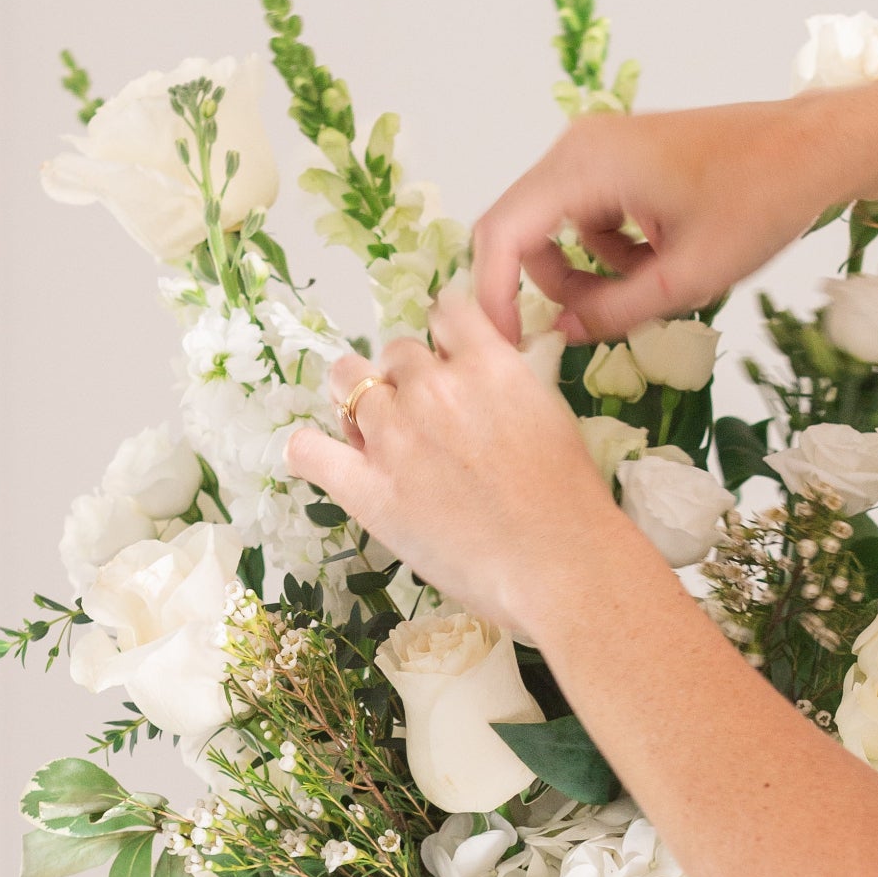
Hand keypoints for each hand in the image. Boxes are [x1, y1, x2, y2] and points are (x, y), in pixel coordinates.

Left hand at [293, 292, 646, 636]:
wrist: (559, 563)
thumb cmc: (570, 504)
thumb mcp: (551, 417)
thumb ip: (508, 387)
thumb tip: (483, 387)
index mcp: (488, 364)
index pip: (445, 313)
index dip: (443, 341)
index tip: (449, 365)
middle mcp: (434, 387)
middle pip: (396, 352)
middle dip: (405, 379)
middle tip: (422, 421)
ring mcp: (394, 435)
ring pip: (348, 381)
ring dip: (358, 401)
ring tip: (375, 436)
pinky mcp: (366, 488)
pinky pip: (307, 450)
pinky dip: (308, 451)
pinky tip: (327, 462)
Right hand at [470, 87, 877, 344]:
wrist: (813, 150)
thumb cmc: (760, 201)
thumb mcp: (685, 279)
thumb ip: (614, 313)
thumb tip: (561, 335)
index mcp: (584, 166)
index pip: (503, 235)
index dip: (495, 298)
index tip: (509, 346)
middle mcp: (579, 149)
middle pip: (523, 233)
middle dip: (551, 290)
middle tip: (592, 329)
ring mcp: (598, 151)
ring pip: (557, 232)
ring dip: (588, 275)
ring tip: (648, 291)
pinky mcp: (620, 161)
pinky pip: (589, 220)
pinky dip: (613, 254)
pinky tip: (664, 260)